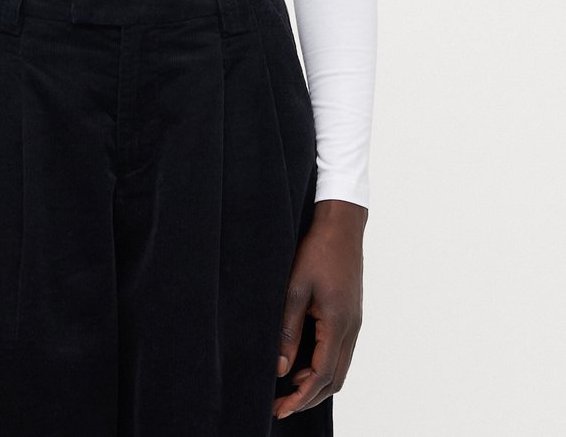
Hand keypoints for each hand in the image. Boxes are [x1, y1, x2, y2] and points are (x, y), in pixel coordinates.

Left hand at [273, 200, 365, 420]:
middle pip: (335, 380)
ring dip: (317, 383)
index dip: (301, 397)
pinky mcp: (351, 315)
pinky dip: (324, 365)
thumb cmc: (317, 251)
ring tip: (289, 387)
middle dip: (309, 397)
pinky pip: (340, 352)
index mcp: (338, 324)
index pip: (322, 376)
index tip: (281, 409)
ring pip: (340, 368)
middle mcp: (351, 329)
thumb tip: (281, 367)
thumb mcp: (295, 288)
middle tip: (282, 405)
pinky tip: (304, 363)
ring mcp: (354, 323)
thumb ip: (288, 330)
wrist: (342, 226)